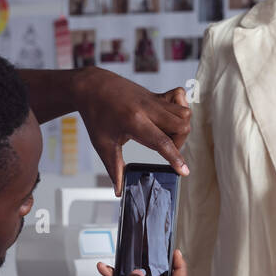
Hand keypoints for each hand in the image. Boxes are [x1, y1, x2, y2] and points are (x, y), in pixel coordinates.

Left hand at [76, 67, 191, 192]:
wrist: (91, 86)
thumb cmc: (96, 114)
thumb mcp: (103, 144)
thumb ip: (114, 169)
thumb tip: (119, 190)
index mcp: (134, 121)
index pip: (162, 142)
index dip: (175, 158)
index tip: (184, 171)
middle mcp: (148, 109)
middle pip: (181, 126)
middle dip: (180, 142)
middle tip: (166, 148)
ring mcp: (154, 100)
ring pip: (184, 112)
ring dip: (182, 128)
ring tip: (166, 135)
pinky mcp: (157, 95)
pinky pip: (180, 96)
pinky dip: (182, 107)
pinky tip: (169, 117)